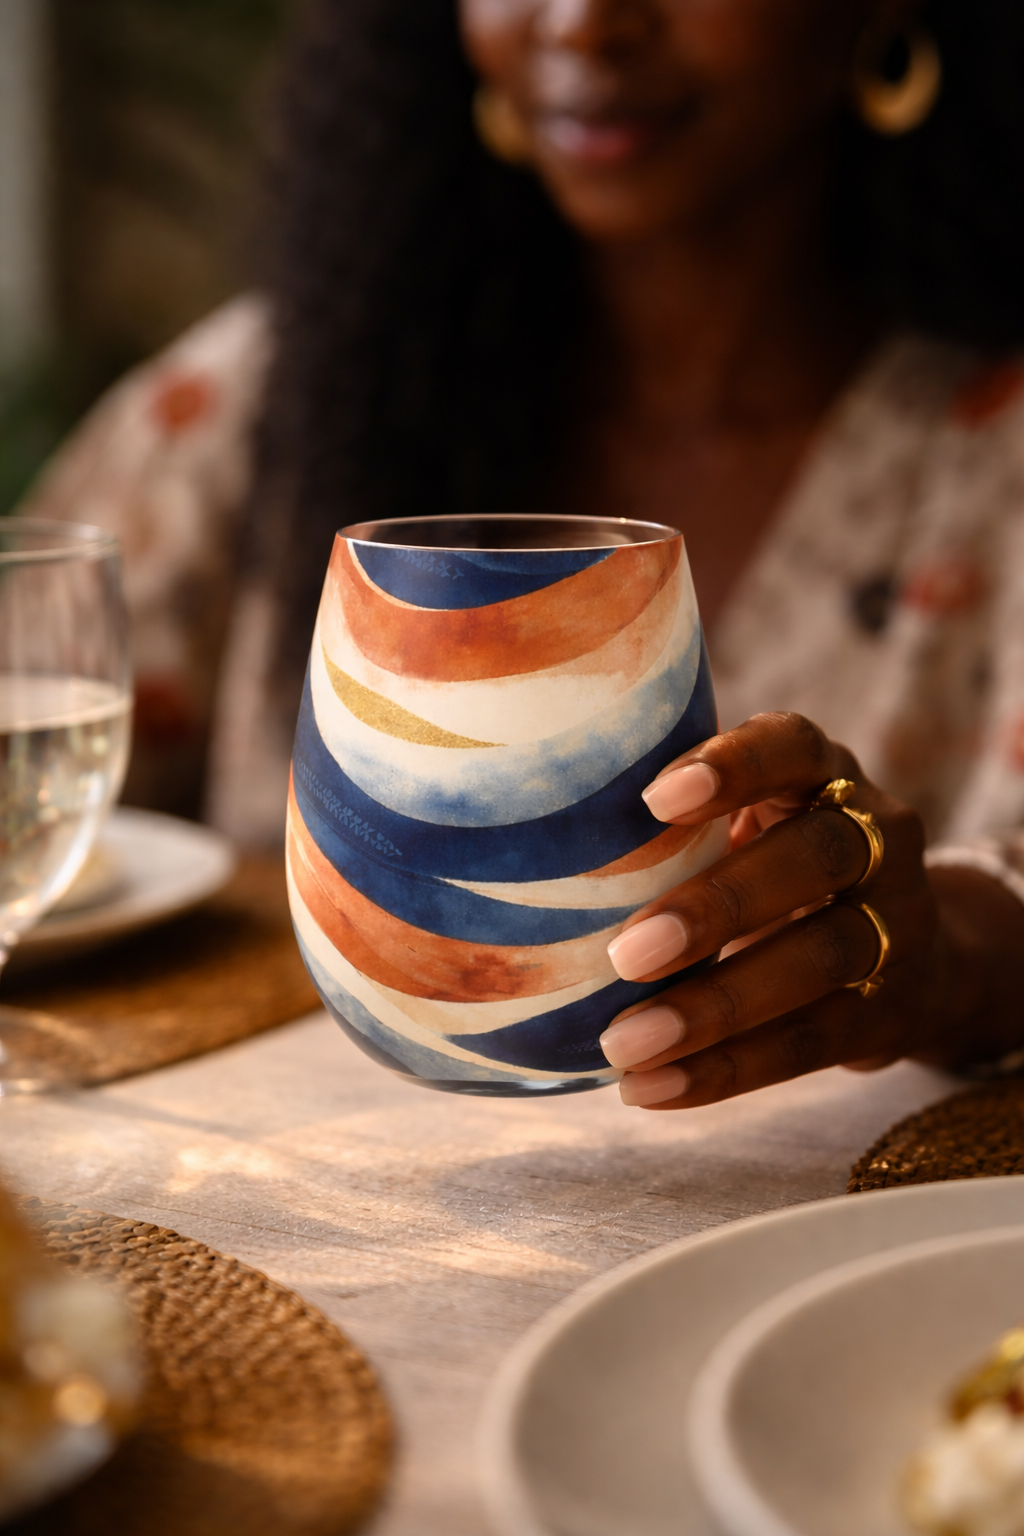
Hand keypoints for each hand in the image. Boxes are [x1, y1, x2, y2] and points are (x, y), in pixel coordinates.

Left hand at [599, 712, 1023, 1108]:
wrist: (912, 955)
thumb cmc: (773, 868)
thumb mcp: (747, 825)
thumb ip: (672, 827)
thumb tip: (510, 841)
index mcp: (822, 774)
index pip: (791, 746)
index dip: (734, 766)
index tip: (654, 798)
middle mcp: (876, 836)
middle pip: (815, 855)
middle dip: (719, 904)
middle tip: (625, 954)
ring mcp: (898, 923)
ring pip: (820, 957)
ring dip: (716, 1007)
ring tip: (625, 1044)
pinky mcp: (891, 1010)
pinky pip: (814, 1043)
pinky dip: (728, 1070)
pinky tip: (653, 1088)